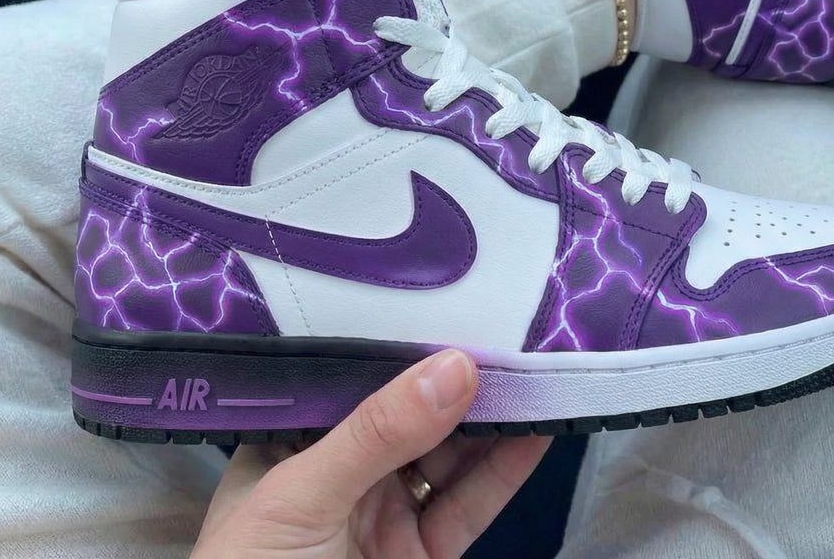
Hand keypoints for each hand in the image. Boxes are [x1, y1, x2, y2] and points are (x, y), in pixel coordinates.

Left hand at [191, 349, 550, 557]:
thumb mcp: (299, 496)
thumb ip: (375, 433)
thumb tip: (456, 366)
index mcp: (293, 441)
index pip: (354, 377)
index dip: (404, 340)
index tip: (458, 300)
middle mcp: (343, 469)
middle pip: (411, 410)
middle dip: (460, 375)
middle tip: (517, 327)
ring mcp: (385, 513)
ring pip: (450, 452)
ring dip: (495, 415)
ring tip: (540, 365)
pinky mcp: (424, 555)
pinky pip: (471, 503)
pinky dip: (507, 467)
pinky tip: (539, 427)